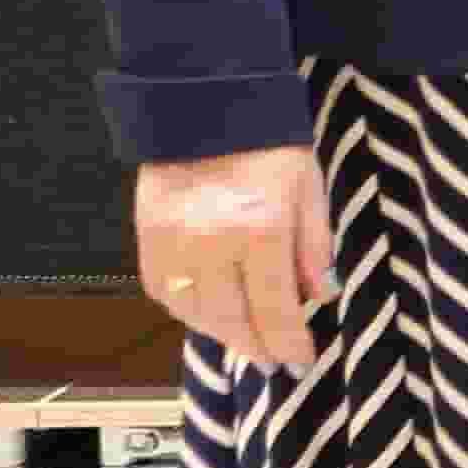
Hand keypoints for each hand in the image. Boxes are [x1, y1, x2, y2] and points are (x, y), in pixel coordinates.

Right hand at [134, 144, 337, 374]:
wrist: (205, 103)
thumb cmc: (268, 143)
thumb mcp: (309, 187)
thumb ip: (313, 245)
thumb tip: (320, 296)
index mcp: (260, 227)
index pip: (274, 306)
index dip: (288, 341)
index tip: (301, 360)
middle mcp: (210, 242)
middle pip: (231, 318)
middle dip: (257, 347)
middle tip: (276, 364)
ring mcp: (172, 242)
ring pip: (194, 313)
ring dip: (223, 335)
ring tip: (248, 343)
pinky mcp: (147, 237)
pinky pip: (163, 293)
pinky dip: (188, 312)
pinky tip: (211, 316)